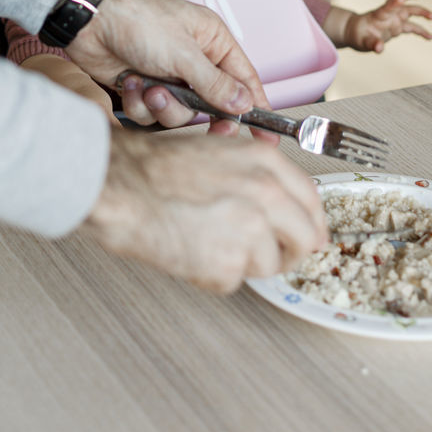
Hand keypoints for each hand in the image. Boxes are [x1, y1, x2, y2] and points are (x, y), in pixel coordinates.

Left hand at [64, 0, 271, 130]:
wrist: (88, 20)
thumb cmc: (138, 19)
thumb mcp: (183, 52)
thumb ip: (214, 82)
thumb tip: (244, 104)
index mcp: (213, 41)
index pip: (245, 79)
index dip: (256, 108)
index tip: (266, 138)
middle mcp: (194, 59)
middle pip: (212, 103)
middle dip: (202, 113)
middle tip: (210, 129)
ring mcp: (168, 75)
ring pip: (180, 112)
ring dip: (163, 106)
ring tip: (149, 86)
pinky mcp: (144, 88)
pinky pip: (152, 113)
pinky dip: (140, 102)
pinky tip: (130, 82)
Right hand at [81, 129, 328, 292]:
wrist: (121, 186)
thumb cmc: (155, 166)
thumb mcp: (217, 150)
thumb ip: (256, 173)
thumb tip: (284, 203)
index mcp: (264, 162)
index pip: (311, 198)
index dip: (310, 221)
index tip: (307, 234)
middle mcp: (267, 195)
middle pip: (305, 237)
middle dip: (289, 249)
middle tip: (268, 253)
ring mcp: (251, 231)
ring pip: (269, 264)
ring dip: (245, 261)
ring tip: (208, 241)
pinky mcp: (228, 266)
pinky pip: (234, 280)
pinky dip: (214, 274)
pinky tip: (191, 250)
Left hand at [344, 0, 431, 52]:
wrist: (356, 33)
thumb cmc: (357, 35)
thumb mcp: (361, 42)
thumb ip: (372, 44)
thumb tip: (380, 48)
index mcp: (378, 15)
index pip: (388, 6)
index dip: (395, 1)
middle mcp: (388, 15)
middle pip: (401, 4)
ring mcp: (394, 19)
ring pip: (409, 12)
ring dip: (421, 12)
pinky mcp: (397, 27)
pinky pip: (412, 27)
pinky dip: (421, 31)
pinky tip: (430, 37)